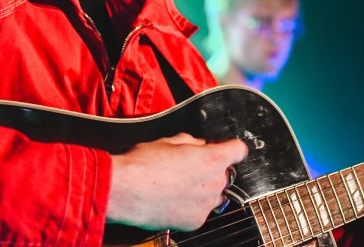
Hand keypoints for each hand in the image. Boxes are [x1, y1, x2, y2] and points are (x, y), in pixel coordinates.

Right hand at [107, 133, 247, 230]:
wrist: (125, 190)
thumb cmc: (143, 163)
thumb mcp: (170, 140)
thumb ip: (192, 143)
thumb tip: (198, 146)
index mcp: (212, 159)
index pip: (238, 150)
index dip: (229, 146)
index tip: (221, 147)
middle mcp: (214, 184)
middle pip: (225, 173)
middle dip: (212, 168)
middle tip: (189, 165)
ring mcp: (206, 205)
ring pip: (214, 193)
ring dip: (203, 188)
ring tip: (178, 183)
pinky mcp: (195, 222)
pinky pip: (201, 210)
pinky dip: (191, 205)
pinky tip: (172, 198)